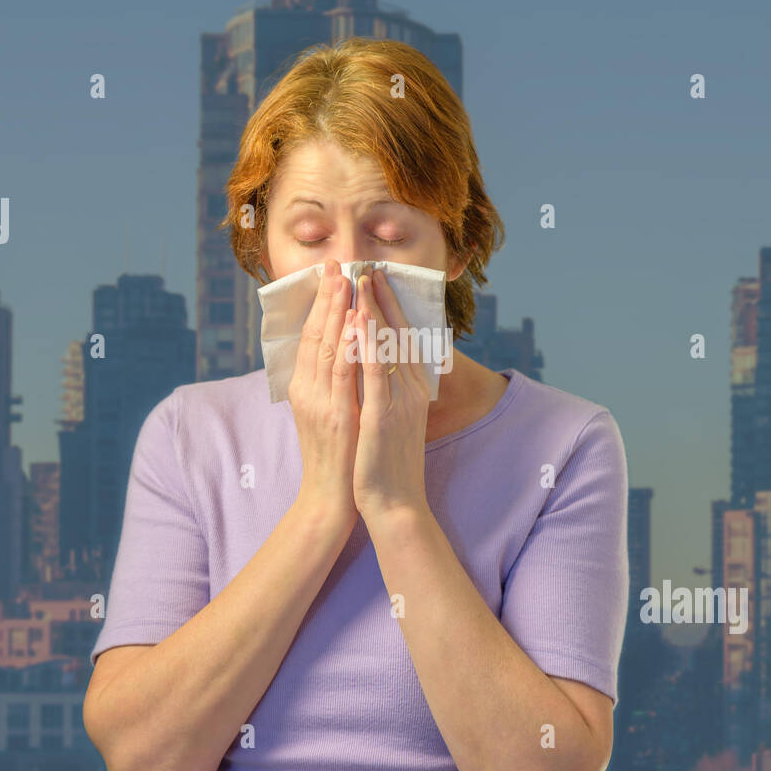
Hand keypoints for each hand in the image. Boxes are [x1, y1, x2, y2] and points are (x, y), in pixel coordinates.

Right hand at [287, 258, 360, 533]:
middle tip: (337, 263)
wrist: (332, 500)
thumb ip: (334, 386)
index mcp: (307, 388)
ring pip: (328, 347)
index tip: (332, 274)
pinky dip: (348, 346)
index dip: (322, 304)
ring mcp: (321, 402)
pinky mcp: (338, 415)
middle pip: (317, 334)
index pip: (313, 336)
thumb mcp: (332, 416)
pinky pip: (344, 374)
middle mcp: (309, 391)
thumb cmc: (339, 459)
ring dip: (337, 311)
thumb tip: (345, 357)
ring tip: (346, 280)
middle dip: (328, 297)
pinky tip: (355, 323)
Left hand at [351, 267, 432, 521]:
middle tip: (369, 266)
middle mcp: (410, 389)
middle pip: (397, 333)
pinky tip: (359, 320)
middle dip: (381, 298)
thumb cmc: (387, 463)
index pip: (401, 338)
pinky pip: (374, 372)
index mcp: (411, 389)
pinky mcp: (382, 415)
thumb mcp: (392, 419)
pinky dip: (368, 343)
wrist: (394, 504)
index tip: (376, 278)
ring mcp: (398, 400)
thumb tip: (380, 366)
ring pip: (386, 345)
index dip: (388, 306)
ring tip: (362, 280)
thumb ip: (390, 390)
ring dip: (374, 310)